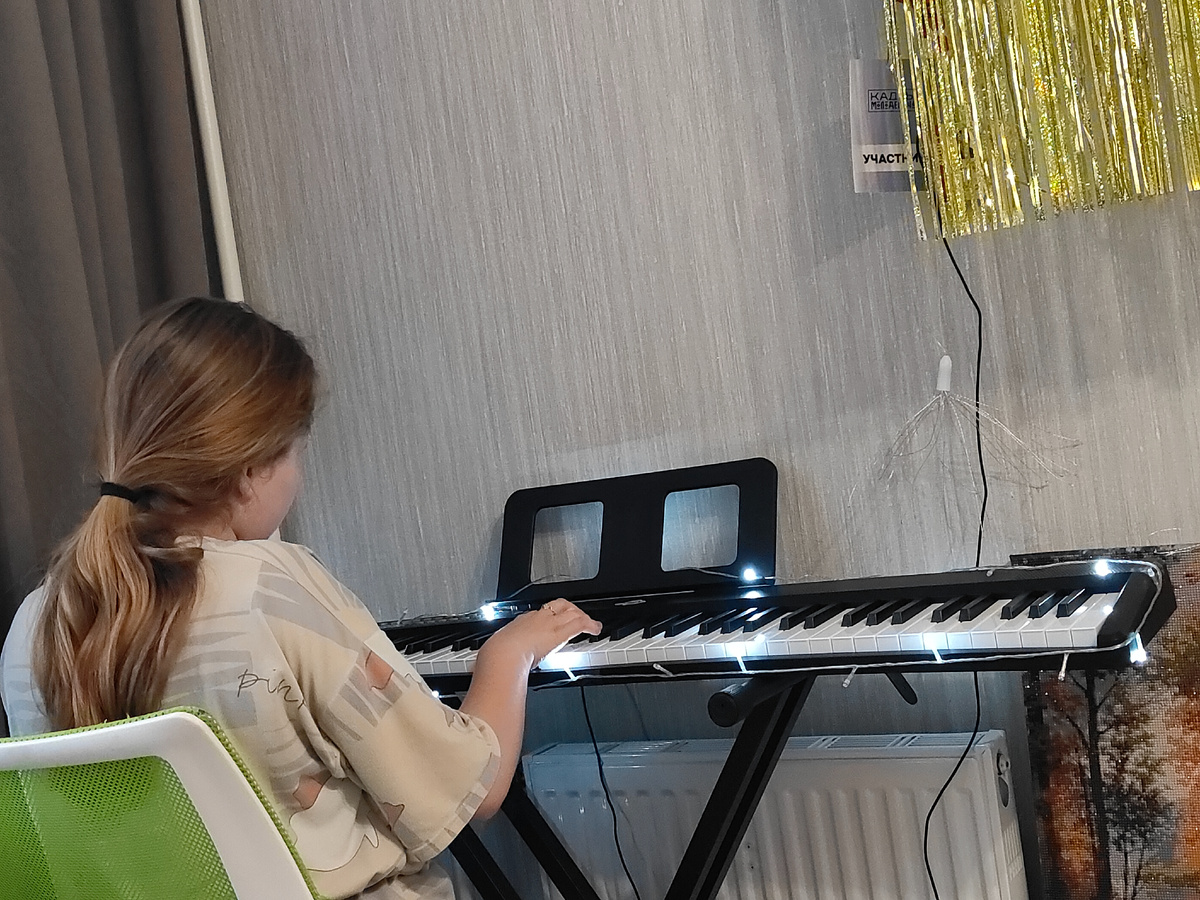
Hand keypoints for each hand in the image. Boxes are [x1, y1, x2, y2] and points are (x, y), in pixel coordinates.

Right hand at [480, 598, 601, 671]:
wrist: (501, 655)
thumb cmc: (495, 658)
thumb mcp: (493, 657)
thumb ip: (493, 662)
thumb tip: (483, 674)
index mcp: (519, 623)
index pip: (538, 615)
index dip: (547, 618)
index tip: (552, 622)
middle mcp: (535, 619)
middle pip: (556, 606)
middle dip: (568, 610)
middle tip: (576, 615)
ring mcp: (548, 624)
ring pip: (571, 612)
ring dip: (582, 617)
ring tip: (591, 623)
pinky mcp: (559, 632)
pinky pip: (579, 623)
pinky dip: (590, 625)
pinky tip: (596, 629)